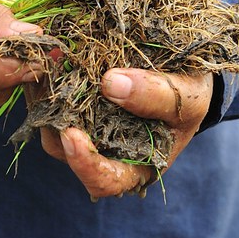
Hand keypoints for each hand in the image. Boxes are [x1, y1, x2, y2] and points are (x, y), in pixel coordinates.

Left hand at [39, 69, 212, 198]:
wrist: (184, 73)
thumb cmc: (191, 96)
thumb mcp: (187, 98)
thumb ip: (156, 96)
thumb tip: (110, 84)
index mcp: (134, 167)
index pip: (103, 180)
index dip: (84, 163)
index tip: (71, 135)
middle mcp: (101, 151)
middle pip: (64, 147)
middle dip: (55, 117)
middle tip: (50, 83)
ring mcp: (84, 127)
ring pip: (52, 120)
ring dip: (46, 95)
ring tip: (50, 64)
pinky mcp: (74, 103)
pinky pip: (51, 97)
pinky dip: (48, 80)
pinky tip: (51, 57)